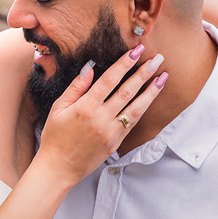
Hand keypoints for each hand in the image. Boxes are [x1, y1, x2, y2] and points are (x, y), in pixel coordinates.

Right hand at [35, 46, 166, 184]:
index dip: (124, 64)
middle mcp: (101, 119)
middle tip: (157, 59)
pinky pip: (132, 123)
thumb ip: (76, 88)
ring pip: (136, 108)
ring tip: (163, 77)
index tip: (136, 51)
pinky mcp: (116, 143)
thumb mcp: (58, 108)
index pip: (109, 80)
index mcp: (85, 107)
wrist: (59, 167)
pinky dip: (143, 108)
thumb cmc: (55, 136)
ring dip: (151, 91)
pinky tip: (150, 97)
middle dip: (144, 73)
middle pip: (127, 91)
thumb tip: (90, 68)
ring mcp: (111, 132)